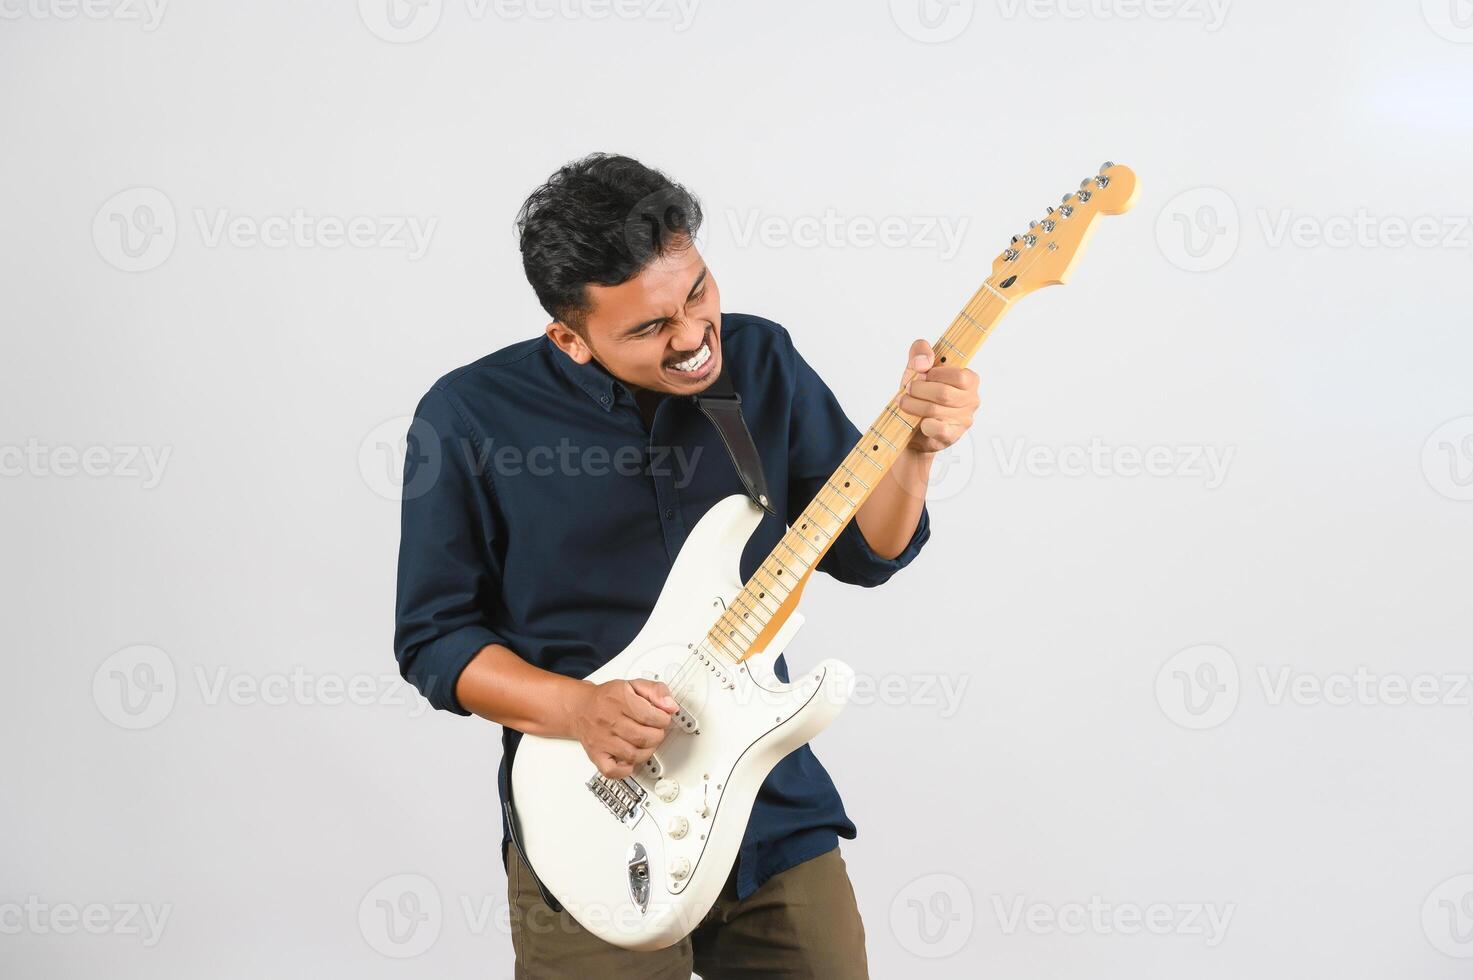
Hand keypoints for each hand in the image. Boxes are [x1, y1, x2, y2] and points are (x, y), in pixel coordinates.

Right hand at [570, 678, 677, 779]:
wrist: (580, 708)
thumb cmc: (608, 698)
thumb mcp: (634, 685)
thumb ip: (656, 691)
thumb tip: (670, 706)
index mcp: (619, 700)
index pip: (650, 716)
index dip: (663, 719)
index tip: (662, 718)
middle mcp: (608, 720)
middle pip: (644, 737)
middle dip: (657, 735)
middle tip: (656, 731)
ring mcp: (601, 739)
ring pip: (633, 755)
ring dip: (647, 751)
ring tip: (647, 743)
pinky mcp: (596, 754)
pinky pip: (611, 770)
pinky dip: (625, 770)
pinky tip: (630, 760)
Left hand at [895, 338, 978, 453]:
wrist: (912, 426)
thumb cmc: (920, 394)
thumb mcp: (917, 368)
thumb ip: (920, 352)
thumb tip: (922, 362)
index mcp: (969, 380)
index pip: (958, 375)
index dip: (934, 374)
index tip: (921, 376)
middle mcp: (972, 400)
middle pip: (944, 393)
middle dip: (918, 390)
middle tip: (907, 391)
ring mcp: (963, 420)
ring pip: (935, 410)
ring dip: (913, 405)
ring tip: (904, 403)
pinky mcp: (952, 436)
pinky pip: (937, 429)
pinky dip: (923, 424)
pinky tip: (918, 422)